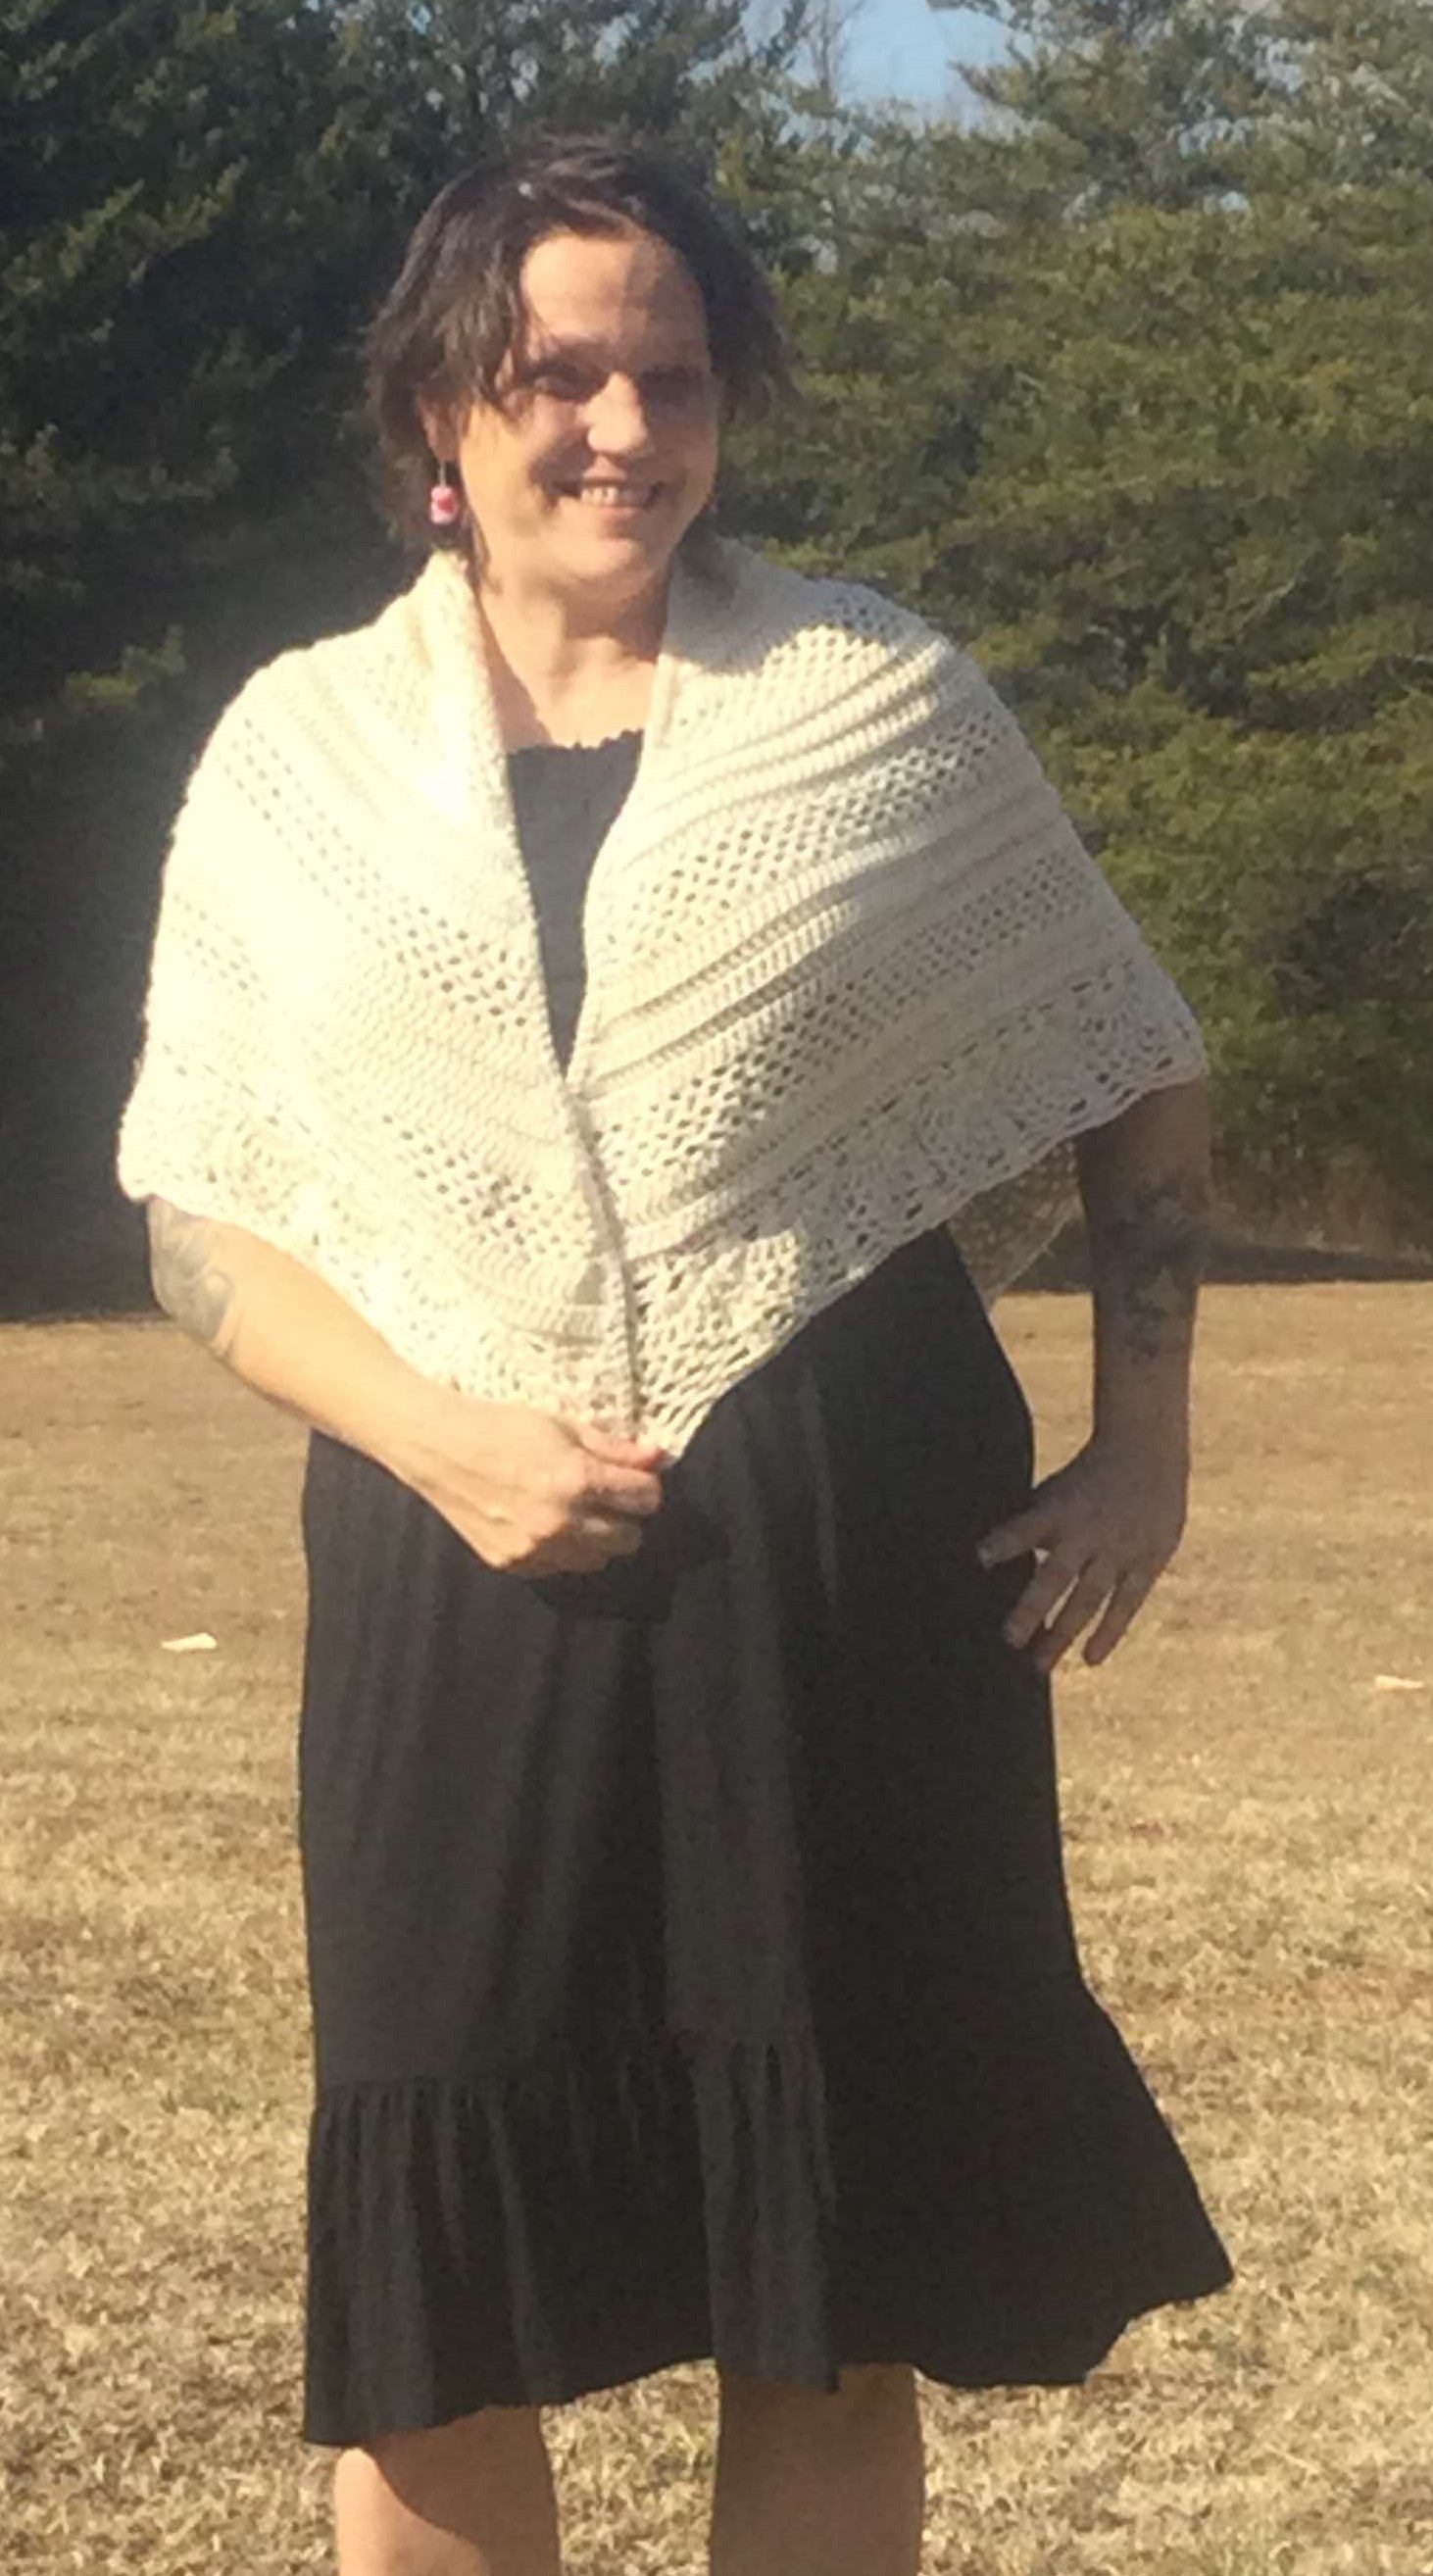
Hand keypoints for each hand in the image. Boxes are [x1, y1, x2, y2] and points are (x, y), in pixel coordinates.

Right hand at [396, 1391, 668, 1575]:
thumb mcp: (564, 1426)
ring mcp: (535, 1549)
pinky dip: (561, 1550)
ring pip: (598, 1560)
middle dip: (625, 1515)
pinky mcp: (513, 1564)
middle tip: (604, 1495)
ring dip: (596, 1538)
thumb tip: (659, 1457)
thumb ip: (615, 1448)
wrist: (438, 1447)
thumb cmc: (501, 1426)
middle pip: (630, 1538)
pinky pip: (559, 1567)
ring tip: (573, 1510)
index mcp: (577, 1481)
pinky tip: (541, 1522)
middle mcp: (560, 1523)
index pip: (646, 1500)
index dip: (645, 1486)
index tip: (633, 1478)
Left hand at [975, 1433, 1188, 1674]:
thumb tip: (991, 1561)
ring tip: (1040, 1664)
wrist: (1147, 1451)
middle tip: (1009, 1639)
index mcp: (1060, 1509)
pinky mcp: (1149, 1560)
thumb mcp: (1053, 1492)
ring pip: (1090, 1598)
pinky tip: (1090, 1659)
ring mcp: (1121, 1548)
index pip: (1027, 1527)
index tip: (981, 1557)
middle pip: (1056, 1576)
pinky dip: (1109, 1633)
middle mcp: (1089, 1531)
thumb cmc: (1085, 1479)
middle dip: (1032, 1608)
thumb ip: (1030, 1526)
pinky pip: (1127, 1603)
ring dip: (1064, 1633)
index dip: (1006, 1541)